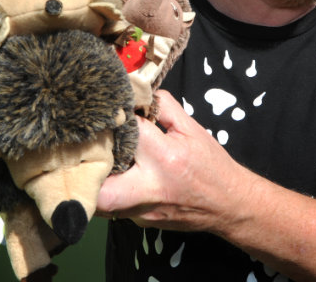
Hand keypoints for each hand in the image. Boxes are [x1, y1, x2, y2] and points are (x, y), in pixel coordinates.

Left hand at [96, 90, 247, 232]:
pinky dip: (109, 192)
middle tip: (86, 151)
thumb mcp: (192, 129)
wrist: (229, 204)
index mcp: (166, 157)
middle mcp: (152, 187)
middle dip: (88, 171)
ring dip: (93, 183)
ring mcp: (144, 211)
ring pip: (102, 204)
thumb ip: (164, 107)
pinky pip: (114, 208)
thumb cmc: (210, 164)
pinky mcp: (141, 223)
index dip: (116, 120)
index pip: (127, 132)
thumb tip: (138, 92)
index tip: (112, 114)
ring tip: (94, 164)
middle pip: (102, 191)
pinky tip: (114, 179)